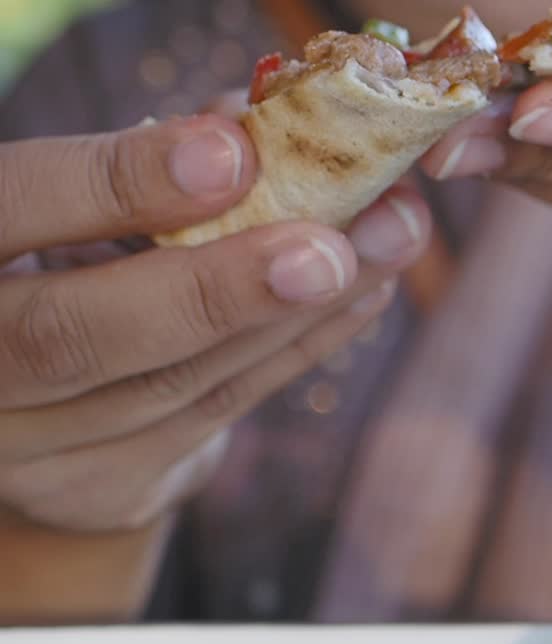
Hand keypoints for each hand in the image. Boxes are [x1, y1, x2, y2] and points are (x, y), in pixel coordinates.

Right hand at [0, 110, 430, 531]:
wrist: (37, 409)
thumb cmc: (69, 264)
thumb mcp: (85, 206)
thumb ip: (159, 162)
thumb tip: (272, 119)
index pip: (11, 209)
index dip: (113, 185)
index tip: (231, 155)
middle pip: (75, 334)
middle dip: (216, 287)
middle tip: (329, 248)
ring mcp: (23, 446)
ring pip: (171, 384)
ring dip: (296, 313)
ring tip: (387, 244)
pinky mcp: (97, 490)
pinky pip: (216, 414)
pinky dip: (301, 349)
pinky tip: (367, 295)